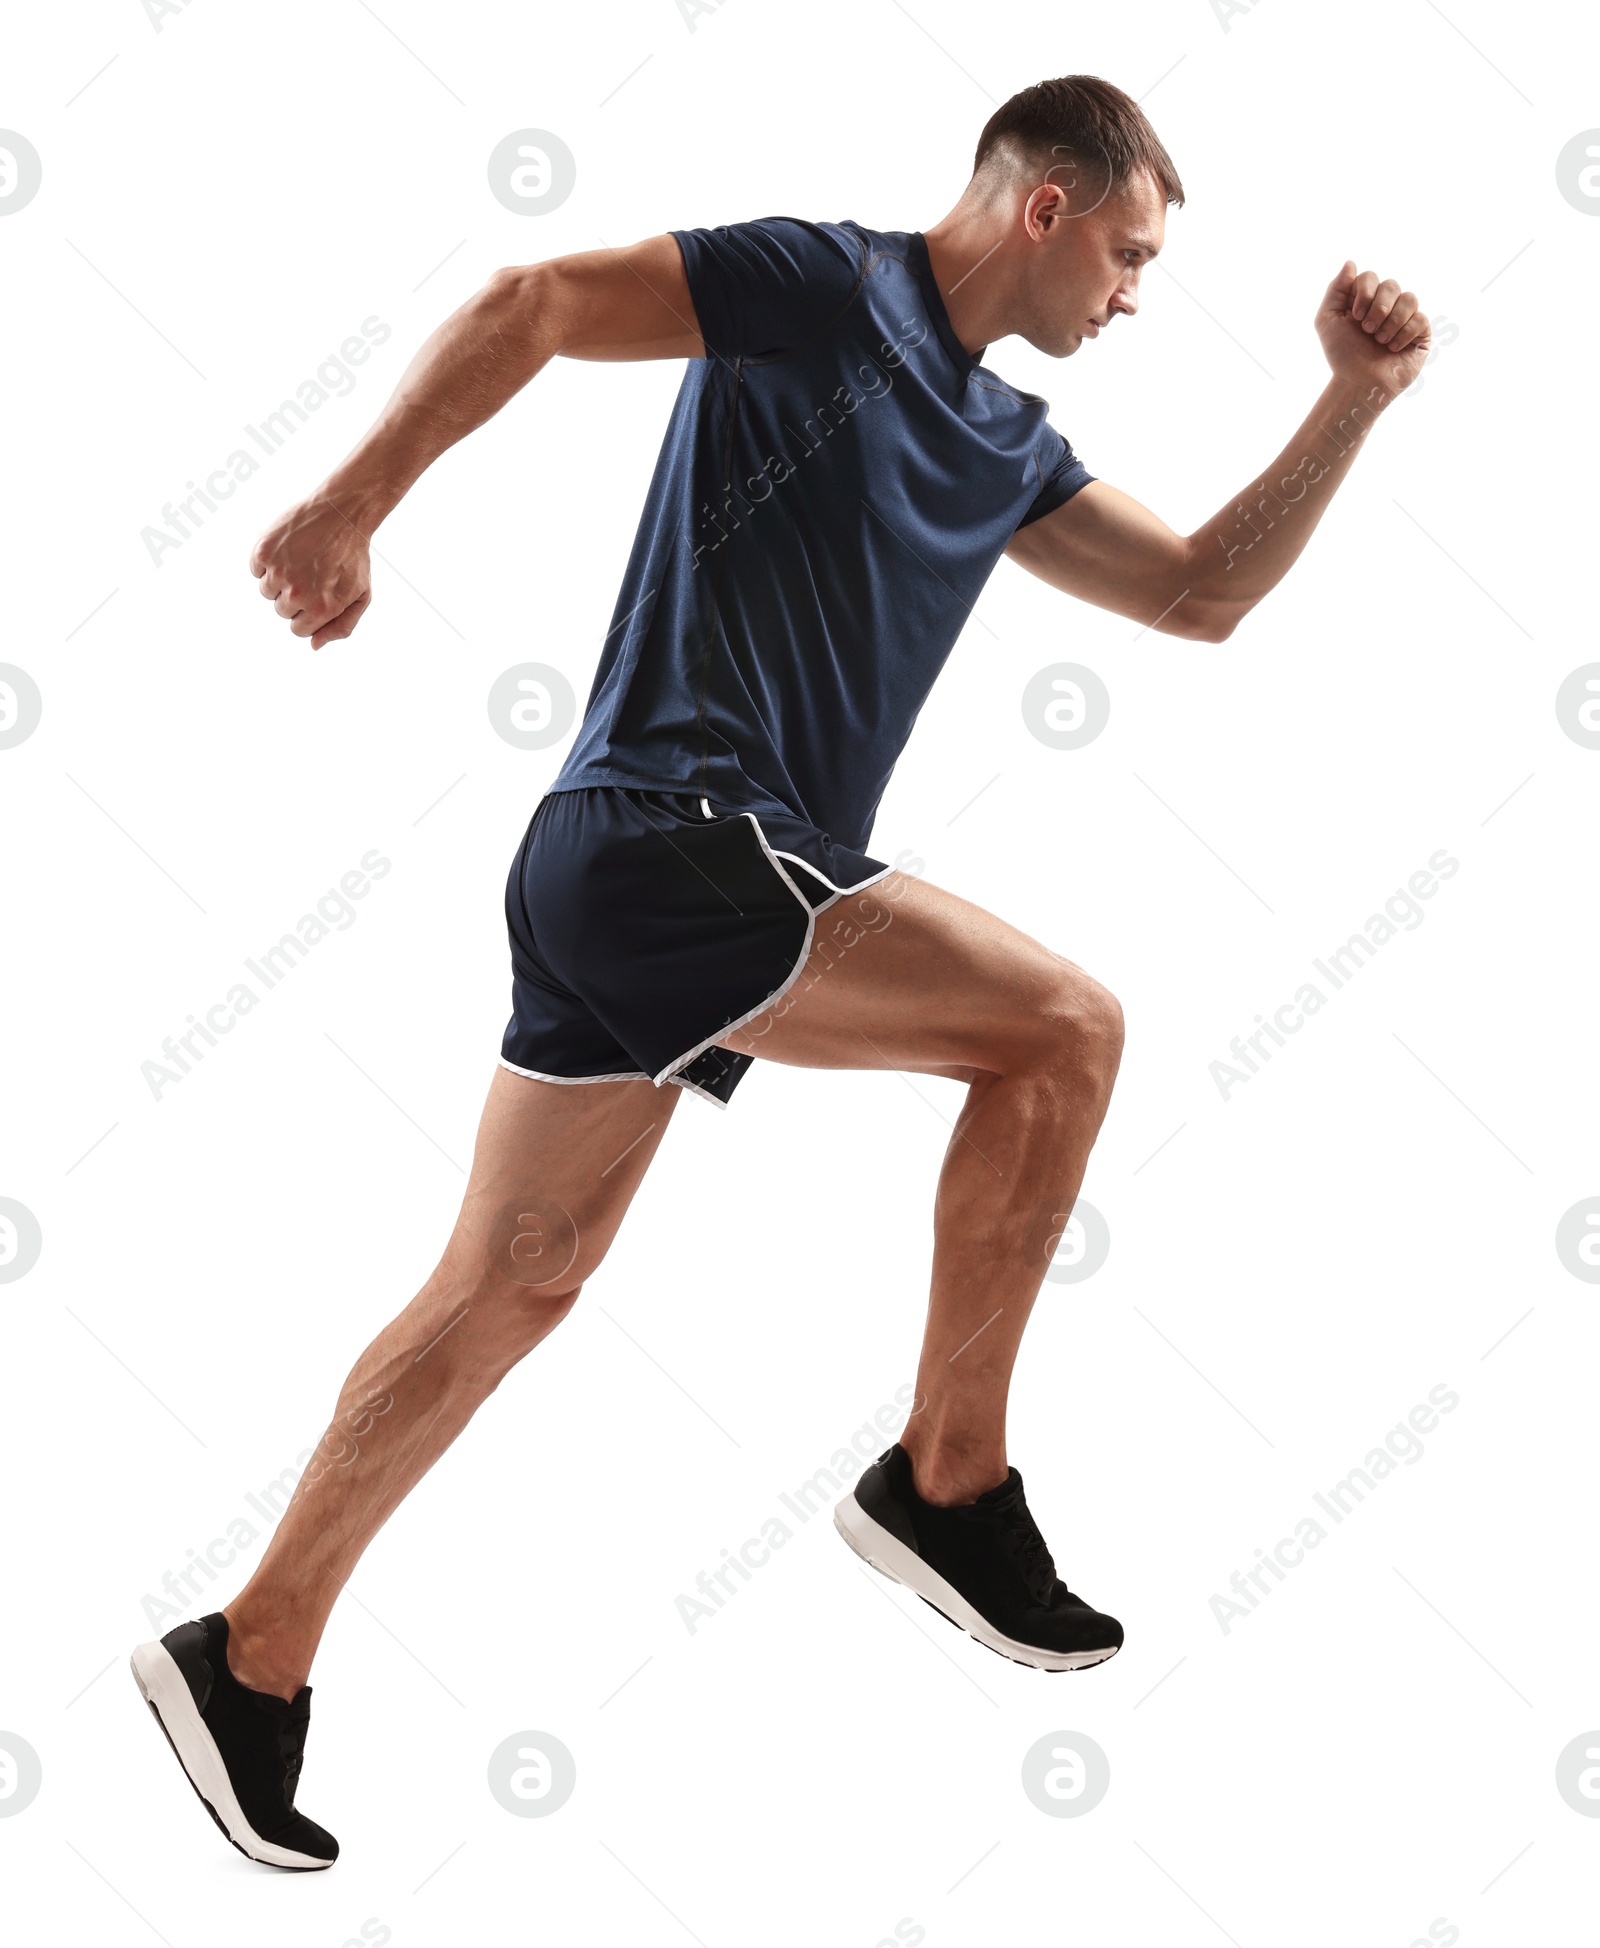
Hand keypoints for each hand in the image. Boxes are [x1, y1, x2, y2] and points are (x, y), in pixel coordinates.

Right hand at [248, 494, 372, 649]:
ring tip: (300, 559)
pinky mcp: (264, 551)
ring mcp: (279, 572)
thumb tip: (313, 645)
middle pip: (281, 611)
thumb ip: (341, 627)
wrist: (342, 513)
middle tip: (311, 572)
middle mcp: (298, 594)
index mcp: (321, 609)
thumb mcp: (360, 596)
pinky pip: (255, 568)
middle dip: (294, 596)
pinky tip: (288, 548)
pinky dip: (266, 560)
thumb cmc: (353, 556)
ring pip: (266, 590)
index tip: (316, 595)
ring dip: (279, 578)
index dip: (306, 613)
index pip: (297, 630)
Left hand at [1315, 262, 1430, 400]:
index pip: (1370, 277)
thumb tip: (1351, 262)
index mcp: (1365, 300)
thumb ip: (1336, 290)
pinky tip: (1393, 349)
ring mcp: (1405, 318)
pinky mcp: (1420, 334)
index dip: (1364, 293)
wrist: (1358, 384)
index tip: (1355, 316)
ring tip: (1380, 341)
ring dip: (1391, 322)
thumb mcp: (1328, 321)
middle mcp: (1387, 305)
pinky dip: (1404, 334)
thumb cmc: (1342, 356)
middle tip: (1367, 330)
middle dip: (1378, 308)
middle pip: (1391, 284)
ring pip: (1409, 299)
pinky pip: (1420, 319)